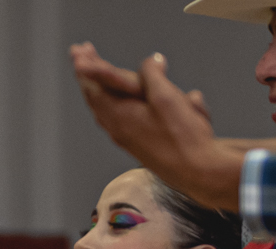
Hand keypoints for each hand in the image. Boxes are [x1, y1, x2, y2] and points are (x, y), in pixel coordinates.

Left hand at [70, 45, 242, 211]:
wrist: (196, 171)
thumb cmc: (182, 137)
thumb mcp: (166, 96)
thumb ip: (153, 75)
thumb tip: (150, 63)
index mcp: (119, 115)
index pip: (94, 86)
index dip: (86, 65)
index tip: (79, 51)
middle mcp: (117, 128)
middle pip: (95, 97)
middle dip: (88, 76)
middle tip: (82, 58)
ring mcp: (126, 138)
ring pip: (105, 110)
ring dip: (99, 91)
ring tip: (93, 80)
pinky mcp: (137, 144)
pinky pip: (118, 120)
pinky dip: (113, 106)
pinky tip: (116, 106)